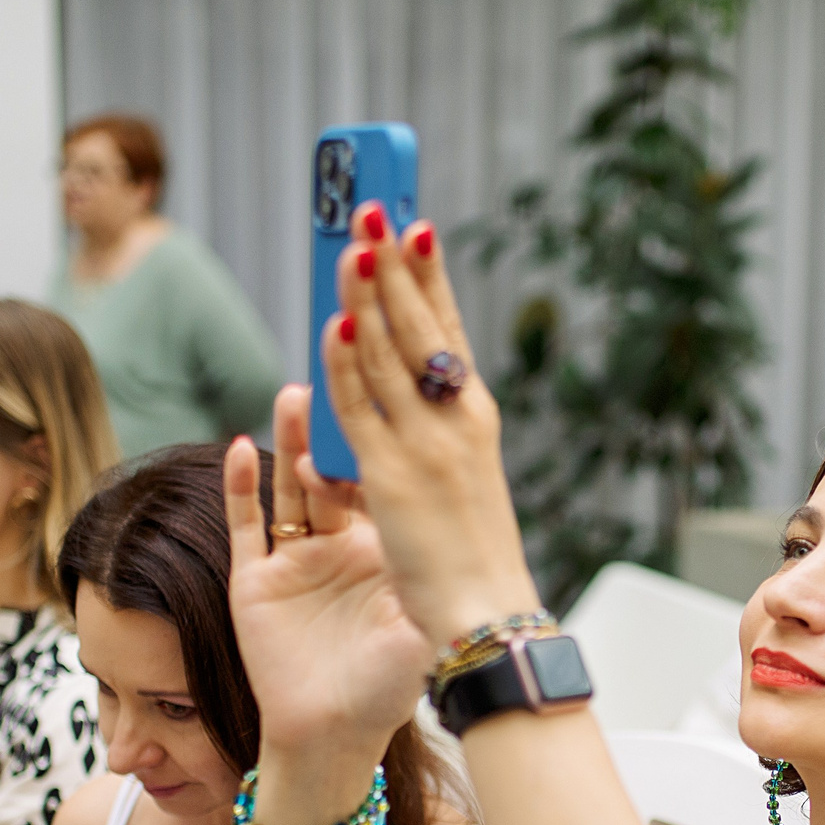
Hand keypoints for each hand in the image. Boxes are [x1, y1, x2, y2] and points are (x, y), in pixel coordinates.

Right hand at [225, 387, 434, 758]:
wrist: (332, 740)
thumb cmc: (385, 693)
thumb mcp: (417, 628)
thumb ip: (429, 582)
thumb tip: (461, 538)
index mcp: (382, 553)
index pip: (381, 480)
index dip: (382, 438)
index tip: (392, 391)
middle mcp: (338, 548)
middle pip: (333, 470)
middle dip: (335, 425)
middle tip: (342, 376)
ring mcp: (295, 562)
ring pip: (288, 485)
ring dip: (290, 441)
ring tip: (295, 393)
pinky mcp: (255, 582)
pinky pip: (246, 524)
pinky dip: (241, 485)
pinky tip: (241, 446)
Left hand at [321, 203, 540, 644]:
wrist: (487, 617)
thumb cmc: (472, 562)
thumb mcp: (461, 484)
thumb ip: (431, 439)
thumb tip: (398, 402)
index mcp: (475, 419)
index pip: (450, 330)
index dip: (431, 276)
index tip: (416, 226)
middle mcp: (456, 420)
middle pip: (421, 326)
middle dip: (396, 263)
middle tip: (374, 207)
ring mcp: (426, 444)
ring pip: (389, 353)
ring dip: (369, 291)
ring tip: (350, 241)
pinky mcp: (392, 476)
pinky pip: (360, 406)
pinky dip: (348, 359)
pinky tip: (337, 318)